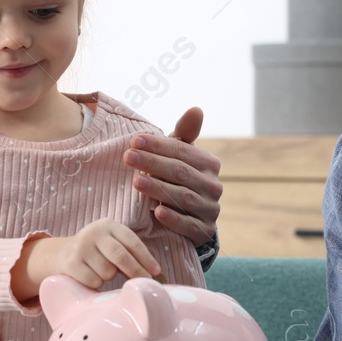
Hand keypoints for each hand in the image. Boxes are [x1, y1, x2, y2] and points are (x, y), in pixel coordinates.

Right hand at [40, 218, 160, 288]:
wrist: (61, 256)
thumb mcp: (111, 244)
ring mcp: (80, 247)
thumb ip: (129, 253)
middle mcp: (93, 232)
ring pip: (107, 272)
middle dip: (135, 271)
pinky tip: (89, 277)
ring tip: (101, 272)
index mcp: (108, 225)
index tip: (156, 272)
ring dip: (109, 278)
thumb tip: (153, 274)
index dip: (146, 257)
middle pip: (120, 255)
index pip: (131, 241)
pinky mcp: (70, 263)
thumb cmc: (96, 253)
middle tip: (144, 283)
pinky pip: (93, 281)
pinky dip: (96, 284)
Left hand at [125, 106, 221, 244]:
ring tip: (135, 182)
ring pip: (183, 197)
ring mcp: (210, 210)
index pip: (182, 151)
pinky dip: (173, 219)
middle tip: (128, 157)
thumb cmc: (179, 180)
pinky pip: (189, 225)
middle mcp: (214, 186)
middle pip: (181, 172)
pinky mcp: (204, 232)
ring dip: (158, 189)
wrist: (190, 219)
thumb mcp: (180, 157)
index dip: (157, 145)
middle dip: (152, 163)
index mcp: (209, 163)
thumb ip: (184, 135)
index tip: (133, 141)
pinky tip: (156, 212)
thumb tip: (196, 109)